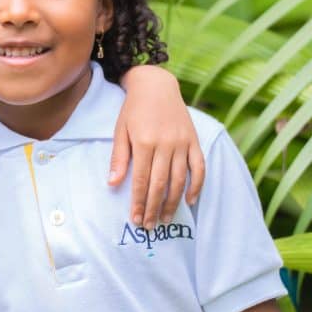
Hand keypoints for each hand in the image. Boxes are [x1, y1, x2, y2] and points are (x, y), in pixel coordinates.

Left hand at [110, 67, 204, 227]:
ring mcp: (182, 143)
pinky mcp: (194, 140)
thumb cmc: (133, 110)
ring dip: (173, 202)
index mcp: (144, 142)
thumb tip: (112, 184)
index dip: (138, 202)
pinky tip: (190, 201)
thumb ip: (118, 158)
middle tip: (148, 226)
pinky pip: (199, 167)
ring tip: (165, 219)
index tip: (135, 219)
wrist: (156, 85)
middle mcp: (165, 144)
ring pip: (179, 179)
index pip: (140, 180)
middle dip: (153, 208)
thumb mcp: (120, 131)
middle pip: (160, 184)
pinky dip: (196, 185)